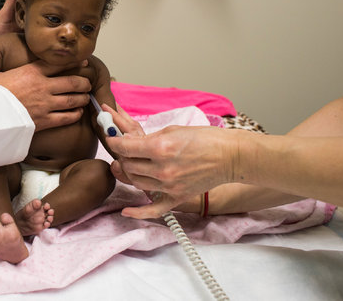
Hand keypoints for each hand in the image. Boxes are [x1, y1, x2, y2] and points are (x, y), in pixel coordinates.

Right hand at [0, 60, 90, 131]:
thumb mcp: (0, 75)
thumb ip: (14, 72)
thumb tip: (13, 73)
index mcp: (31, 72)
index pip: (57, 64)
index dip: (73, 63)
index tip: (83, 62)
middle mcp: (42, 86)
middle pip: (72, 82)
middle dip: (83, 82)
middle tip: (87, 83)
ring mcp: (45, 104)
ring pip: (73, 100)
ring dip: (82, 98)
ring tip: (85, 97)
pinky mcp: (44, 121)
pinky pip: (66, 118)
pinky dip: (75, 114)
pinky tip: (77, 113)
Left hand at [107, 124, 234, 218]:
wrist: (230, 156)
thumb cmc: (204, 138)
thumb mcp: (172, 130)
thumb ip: (148, 138)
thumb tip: (129, 141)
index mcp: (160, 148)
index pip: (125, 147)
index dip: (114, 142)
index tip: (112, 139)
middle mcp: (162, 169)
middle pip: (128, 166)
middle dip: (122, 156)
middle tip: (124, 151)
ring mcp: (169, 186)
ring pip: (136, 183)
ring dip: (129, 173)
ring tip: (131, 165)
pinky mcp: (177, 197)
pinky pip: (154, 209)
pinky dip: (138, 212)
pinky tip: (126, 211)